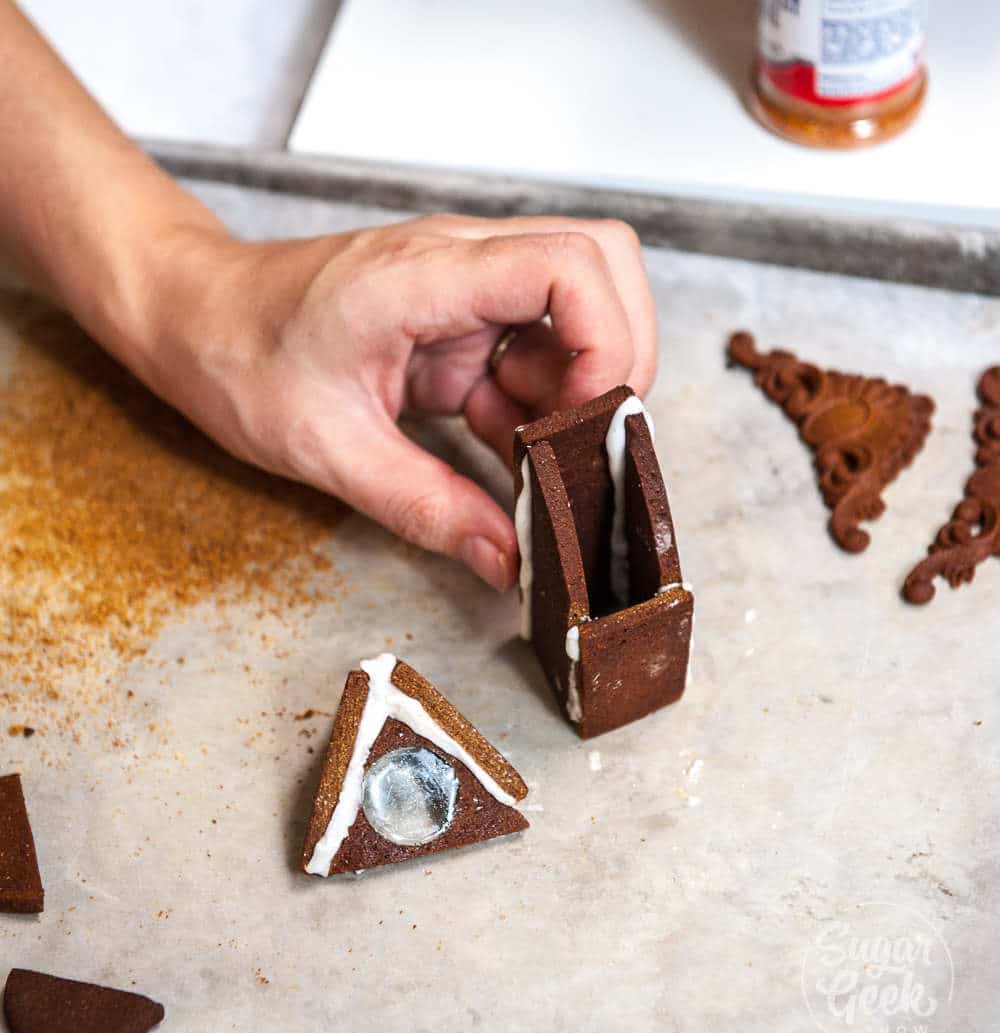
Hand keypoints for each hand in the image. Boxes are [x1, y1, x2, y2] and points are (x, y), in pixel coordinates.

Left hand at [129, 214, 658, 590]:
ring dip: (573, 395)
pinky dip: (536, 412)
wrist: (193, 320)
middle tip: (585, 437)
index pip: (571, 264)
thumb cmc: (239, 356)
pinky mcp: (457, 326)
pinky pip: (530, 360)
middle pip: (599, 269)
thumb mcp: (330, 449)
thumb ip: (427, 506)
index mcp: (424, 276)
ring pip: (572, 322)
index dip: (611, 339)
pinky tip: (509, 460)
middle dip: (617, 357)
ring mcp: (463, 293)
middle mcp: (459, 267)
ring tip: (539, 466)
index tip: (592, 416)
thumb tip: (507, 561)